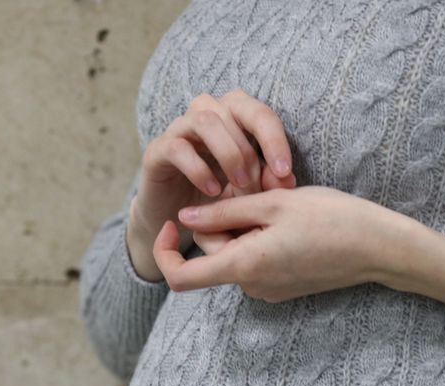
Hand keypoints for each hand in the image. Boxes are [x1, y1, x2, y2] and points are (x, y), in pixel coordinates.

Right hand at [127, 90, 295, 278]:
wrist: (177, 216)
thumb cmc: (220, 197)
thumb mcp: (250, 191)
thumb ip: (269, 182)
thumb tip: (287, 179)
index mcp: (234, 114)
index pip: (260, 113)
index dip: (275, 140)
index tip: (285, 173)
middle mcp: (207, 112)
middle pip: (235, 110)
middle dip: (250, 152)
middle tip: (255, 188)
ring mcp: (179, 128)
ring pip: (206, 120)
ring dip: (228, 154)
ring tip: (238, 186)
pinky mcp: (157, 149)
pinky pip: (178, 148)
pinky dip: (199, 169)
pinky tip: (212, 191)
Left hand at [152, 186, 396, 302]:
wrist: (379, 248)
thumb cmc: (332, 218)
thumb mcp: (273, 202)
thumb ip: (223, 211)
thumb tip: (185, 218)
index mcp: (243, 266)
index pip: (179, 277)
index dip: (164, 252)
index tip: (173, 222)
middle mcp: (251, 286)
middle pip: (210, 254)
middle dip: (219, 222)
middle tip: (253, 190)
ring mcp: (268, 290)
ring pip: (233, 255)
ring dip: (242, 228)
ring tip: (277, 205)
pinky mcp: (283, 288)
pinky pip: (255, 262)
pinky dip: (258, 239)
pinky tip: (288, 222)